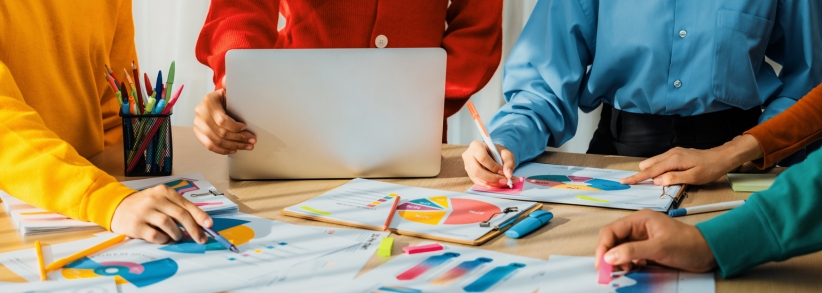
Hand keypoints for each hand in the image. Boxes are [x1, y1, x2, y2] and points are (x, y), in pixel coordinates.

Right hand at [111, 185, 211, 243]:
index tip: (209, 225)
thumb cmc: (145, 206)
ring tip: (177, 237)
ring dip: (177, 234)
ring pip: (169, 224)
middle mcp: (154, 199)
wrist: (117, 208)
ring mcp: (144, 212)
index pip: (186, 204)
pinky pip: (156, 235)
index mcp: (164, 192)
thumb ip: (177, 208)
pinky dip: (164, 239)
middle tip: (200, 239)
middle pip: (180, 215)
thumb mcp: (161, 200)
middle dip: (193, 229)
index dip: (199, 216)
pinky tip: (164, 239)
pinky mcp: (136, 225)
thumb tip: (199, 224)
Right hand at [193, 76, 256, 154]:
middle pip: (221, 133)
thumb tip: (228, 79)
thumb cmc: (224, 97)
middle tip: (252, 141)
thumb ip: (229, 85)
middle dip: (239, 138)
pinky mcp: (198, 133)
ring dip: (234, 145)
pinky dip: (223, 150)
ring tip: (247, 146)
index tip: (246, 127)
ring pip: (217, 141)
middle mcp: (200, 112)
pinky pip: (209, 145)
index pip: (222, 120)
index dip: (235, 127)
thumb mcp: (228, 90)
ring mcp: (197, 124)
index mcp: (208, 101)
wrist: (212, 101)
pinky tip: (234, 150)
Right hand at [462, 141, 516, 187]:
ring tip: (504, 182)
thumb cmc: (498, 152)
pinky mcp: (470, 175)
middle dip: (492, 178)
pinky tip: (498, 183)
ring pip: (478, 178)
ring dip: (492, 183)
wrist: (492, 155)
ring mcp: (467, 166)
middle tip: (504, 180)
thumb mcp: (506, 153)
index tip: (503, 171)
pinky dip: (489, 185)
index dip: (493, 166)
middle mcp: (468, 156)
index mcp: (476, 146)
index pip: (482, 158)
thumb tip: (508, 174)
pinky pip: (478, 183)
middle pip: (477, 170)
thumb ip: (509, 162)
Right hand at [595, 209, 716, 272]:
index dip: (603, 246)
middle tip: (607, 270)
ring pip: (620, 248)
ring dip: (618, 260)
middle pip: (613, 239)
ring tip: (623, 270)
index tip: (601, 263)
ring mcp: (642, 238)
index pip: (612, 230)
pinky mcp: (647, 249)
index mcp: (640, 219)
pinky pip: (629, 255)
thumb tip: (609, 257)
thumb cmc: (688, 244)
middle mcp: (638, 227)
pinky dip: (627, 263)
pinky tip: (633, 268)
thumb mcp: (659, 248)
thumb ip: (632, 251)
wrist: (708, 253)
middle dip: (609, 254)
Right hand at [620, 135, 762, 185]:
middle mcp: (670, 154)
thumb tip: (657, 180)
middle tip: (640, 185)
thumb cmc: (710, 169)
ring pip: (654, 162)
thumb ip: (674, 179)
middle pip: (649, 164)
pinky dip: (657, 169)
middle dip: (643, 175)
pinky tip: (662, 175)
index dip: (637, 177)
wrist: (722, 157)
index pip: (651, 171)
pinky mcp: (676, 153)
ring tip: (652, 182)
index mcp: (674, 160)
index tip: (624, 181)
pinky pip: (660, 161)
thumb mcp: (694, 177)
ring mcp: (673, 152)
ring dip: (650, 172)